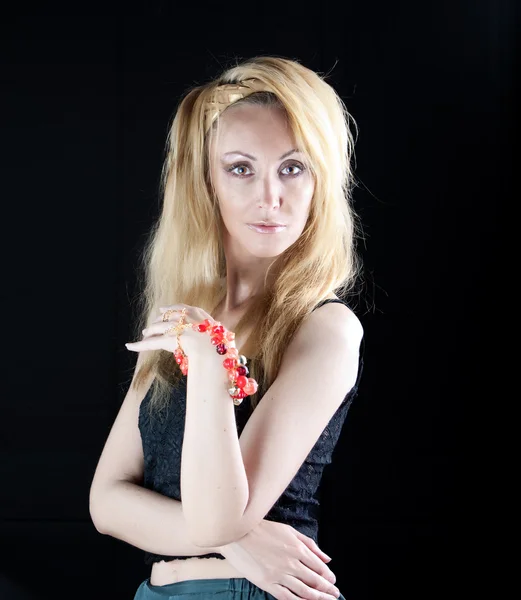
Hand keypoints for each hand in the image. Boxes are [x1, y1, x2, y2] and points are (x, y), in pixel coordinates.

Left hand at [125, 304, 230, 359]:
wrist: (215, 351)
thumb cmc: (223, 347)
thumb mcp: (225, 336)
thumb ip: (220, 334)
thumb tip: (228, 337)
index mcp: (199, 314)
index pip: (182, 308)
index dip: (171, 309)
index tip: (163, 309)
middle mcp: (185, 318)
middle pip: (168, 317)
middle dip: (158, 321)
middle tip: (151, 325)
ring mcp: (176, 328)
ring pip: (159, 328)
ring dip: (150, 331)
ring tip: (144, 334)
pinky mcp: (166, 340)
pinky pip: (151, 343)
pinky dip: (138, 345)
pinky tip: (129, 346)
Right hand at [217, 520, 340, 599]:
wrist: (238, 533)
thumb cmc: (263, 529)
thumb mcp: (289, 530)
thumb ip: (309, 544)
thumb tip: (326, 557)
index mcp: (297, 548)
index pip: (319, 566)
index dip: (328, 576)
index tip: (333, 581)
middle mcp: (291, 563)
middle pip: (314, 580)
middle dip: (327, 589)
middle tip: (334, 594)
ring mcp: (279, 574)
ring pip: (304, 591)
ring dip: (317, 598)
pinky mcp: (267, 583)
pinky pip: (286, 597)